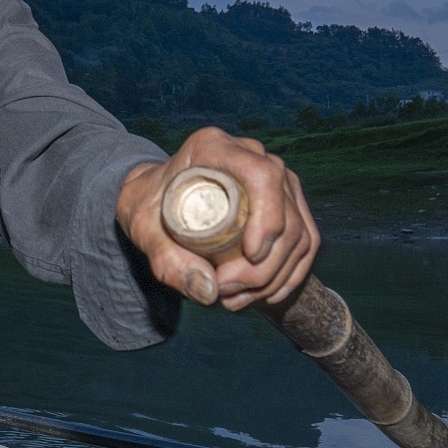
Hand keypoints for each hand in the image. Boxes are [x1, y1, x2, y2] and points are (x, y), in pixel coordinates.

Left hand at [118, 127, 320, 311]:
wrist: (156, 201)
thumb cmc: (148, 207)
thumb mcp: (142, 229)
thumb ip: (166, 259)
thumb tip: (209, 291)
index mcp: (215, 148)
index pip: (262, 176)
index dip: (268, 217)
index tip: (251, 256)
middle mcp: (253, 156)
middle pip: (285, 211)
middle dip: (264, 264)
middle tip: (226, 292)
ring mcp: (275, 179)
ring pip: (299, 231)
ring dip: (275, 276)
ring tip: (235, 299)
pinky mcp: (287, 204)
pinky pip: (305, 241)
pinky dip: (290, 274)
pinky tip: (267, 296)